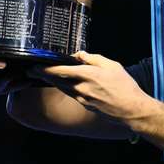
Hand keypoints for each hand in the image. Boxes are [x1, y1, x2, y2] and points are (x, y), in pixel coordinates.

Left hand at [28, 51, 150, 121]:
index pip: (60, 71)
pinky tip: (63, 84)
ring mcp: (82, 98)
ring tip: (44, 75)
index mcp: (87, 75)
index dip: (45, 69)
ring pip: (62, 88)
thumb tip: (80, 54)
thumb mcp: (111, 65)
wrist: (131, 109)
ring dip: (52, 82)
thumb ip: (93, 58)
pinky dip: (64, 87)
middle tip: (32, 70)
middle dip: (43, 75)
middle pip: (56, 81)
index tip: (35, 66)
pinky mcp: (85, 105)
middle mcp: (81, 88)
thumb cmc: (124, 86)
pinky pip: (71, 94)